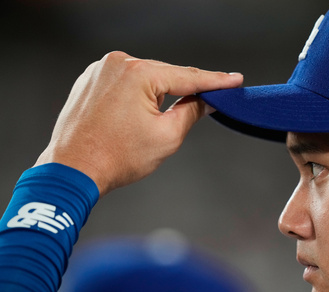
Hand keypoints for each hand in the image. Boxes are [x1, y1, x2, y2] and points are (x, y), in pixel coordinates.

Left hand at [34, 51, 242, 195]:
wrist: (73, 170)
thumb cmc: (115, 157)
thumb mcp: (167, 136)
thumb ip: (191, 112)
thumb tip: (206, 101)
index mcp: (138, 74)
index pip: (188, 76)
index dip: (216, 81)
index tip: (234, 80)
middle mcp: (117, 64)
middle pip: (165, 75)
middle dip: (184, 91)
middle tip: (205, 105)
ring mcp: (100, 70)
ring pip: (145, 79)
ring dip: (157, 95)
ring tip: (148, 126)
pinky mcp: (90, 80)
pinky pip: (124, 82)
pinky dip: (137, 95)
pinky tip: (135, 116)